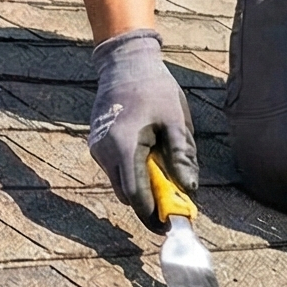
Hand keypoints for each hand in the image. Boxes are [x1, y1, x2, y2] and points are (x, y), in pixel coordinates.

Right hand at [86, 29, 197, 228]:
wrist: (125, 62)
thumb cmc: (154, 88)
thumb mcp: (175, 119)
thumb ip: (182, 156)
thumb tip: (190, 189)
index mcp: (125, 146)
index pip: (136, 194)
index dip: (153, 214)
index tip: (171, 225)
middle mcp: (104, 150)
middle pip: (126, 194)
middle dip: (149, 204)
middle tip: (174, 205)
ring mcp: (97, 147)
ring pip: (119, 183)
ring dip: (141, 188)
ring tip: (165, 178)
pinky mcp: (97, 143)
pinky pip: (114, 169)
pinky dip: (132, 173)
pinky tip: (150, 160)